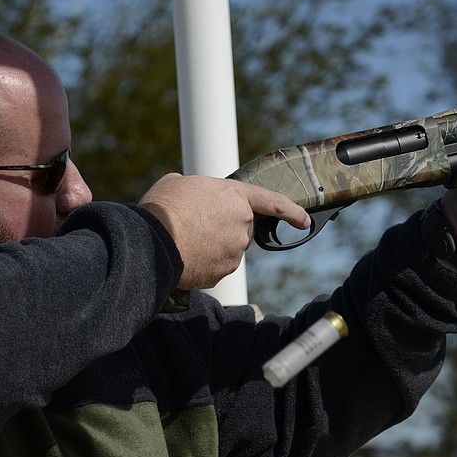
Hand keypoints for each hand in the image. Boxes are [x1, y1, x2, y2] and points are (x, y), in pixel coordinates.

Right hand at [140, 173, 309, 288]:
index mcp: (235, 197)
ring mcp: (234, 252)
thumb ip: (195, 189)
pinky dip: (203, 264)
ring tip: (184, 240)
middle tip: (195, 226)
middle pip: (240, 229)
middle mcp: (242, 224)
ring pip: (227, 250)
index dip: (291, 211)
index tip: (304, 221)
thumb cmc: (163, 209)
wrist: (152, 242)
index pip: (273, 202)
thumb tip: (189, 196)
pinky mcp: (222, 273)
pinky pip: (215, 267)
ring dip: (211, 246)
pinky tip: (185, 256)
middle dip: (223, 228)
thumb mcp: (178, 184)